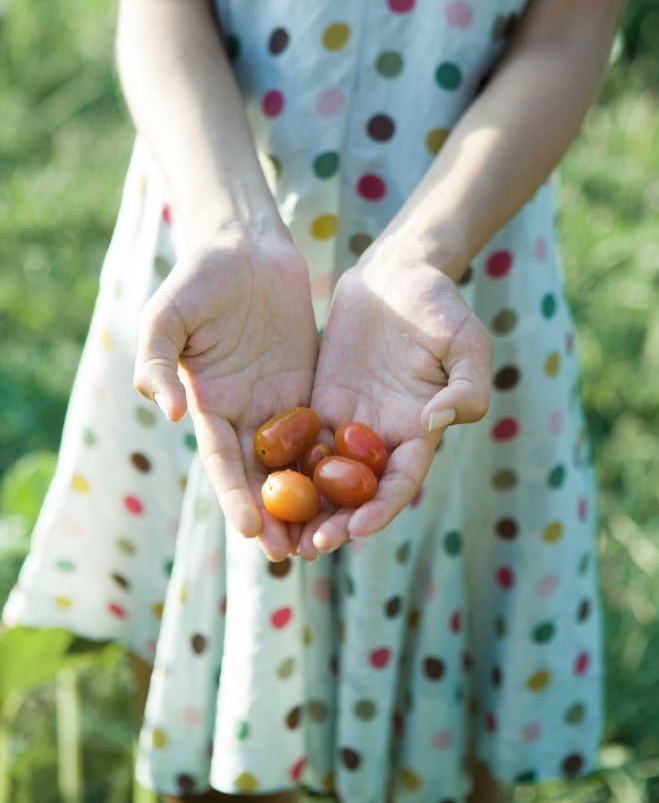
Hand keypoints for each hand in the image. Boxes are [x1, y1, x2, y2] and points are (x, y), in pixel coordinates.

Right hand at [133, 231, 318, 560]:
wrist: (246, 247)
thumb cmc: (198, 277)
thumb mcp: (166, 317)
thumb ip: (157, 363)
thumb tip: (166, 414)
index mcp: (209, 405)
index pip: (223, 463)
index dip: (235, 498)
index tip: (250, 532)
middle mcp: (245, 413)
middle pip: (260, 476)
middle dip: (274, 516)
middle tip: (291, 556)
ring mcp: (279, 402)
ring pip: (296, 462)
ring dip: (307, 501)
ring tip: (325, 537)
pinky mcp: (309, 386)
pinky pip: (324, 428)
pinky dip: (334, 460)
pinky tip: (356, 487)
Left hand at [297, 257, 492, 557]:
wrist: (398, 272)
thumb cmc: (442, 306)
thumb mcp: (468, 343)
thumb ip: (466, 387)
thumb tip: (434, 424)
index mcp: (421, 431)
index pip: (401, 483)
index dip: (381, 510)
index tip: (356, 530)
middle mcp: (383, 436)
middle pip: (358, 493)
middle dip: (336, 523)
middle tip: (309, 546)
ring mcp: (350, 421)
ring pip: (325, 476)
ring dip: (305, 508)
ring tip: (280, 533)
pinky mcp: (321, 402)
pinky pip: (300, 440)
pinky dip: (285, 467)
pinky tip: (259, 485)